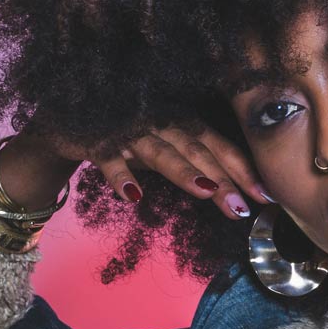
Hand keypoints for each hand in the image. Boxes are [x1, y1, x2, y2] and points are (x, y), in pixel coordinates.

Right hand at [21, 117, 271, 218]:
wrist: (61, 126)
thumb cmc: (121, 139)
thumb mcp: (160, 150)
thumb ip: (190, 164)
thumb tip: (231, 192)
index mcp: (177, 122)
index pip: (216, 144)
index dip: (241, 168)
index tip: (266, 195)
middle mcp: (157, 121)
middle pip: (195, 149)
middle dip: (222, 178)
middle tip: (244, 208)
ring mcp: (126, 128)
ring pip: (160, 151)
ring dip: (183, 171)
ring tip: (206, 193)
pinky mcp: (94, 138)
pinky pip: (108, 159)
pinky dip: (119, 177)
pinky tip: (132, 197)